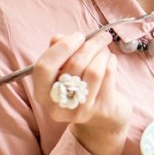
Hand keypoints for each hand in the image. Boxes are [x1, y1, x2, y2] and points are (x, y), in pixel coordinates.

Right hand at [31, 31, 131, 154]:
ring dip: (102, 53)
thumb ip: (58, 52)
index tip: (78, 36)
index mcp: (42, 93)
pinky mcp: (101, 109)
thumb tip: (58, 38)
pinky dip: (111, 62)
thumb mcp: (64, 70)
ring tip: (105, 48)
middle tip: (101, 36)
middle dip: (90, 45)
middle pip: (73, 66)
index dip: (61, 48)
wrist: (103, 117)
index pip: (44, 67)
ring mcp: (80, 110)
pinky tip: (110, 60)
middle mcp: (57, 105)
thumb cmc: (80, 86)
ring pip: (93, 70)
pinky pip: (108, 76)